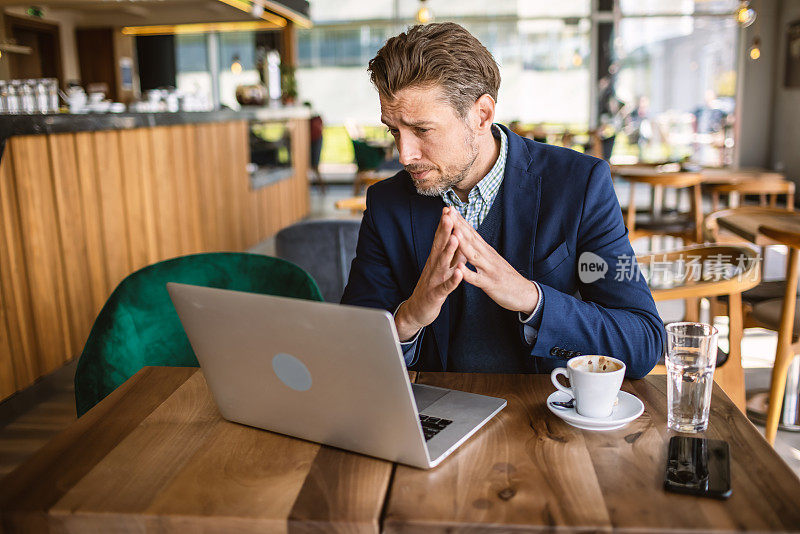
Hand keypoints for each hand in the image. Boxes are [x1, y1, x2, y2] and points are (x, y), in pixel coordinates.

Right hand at [395, 207, 465, 340]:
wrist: (417, 311)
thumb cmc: (432, 287)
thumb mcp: (441, 268)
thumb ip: (451, 254)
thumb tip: (459, 237)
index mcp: (435, 260)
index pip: (439, 239)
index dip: (444, 224)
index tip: (449, 208)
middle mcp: (433, 267)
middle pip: (439, 246)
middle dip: (444, 230)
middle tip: (449, 215)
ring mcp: (434, 280)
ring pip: (442, 264)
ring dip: (449, 251)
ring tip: (455, 238)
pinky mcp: (436, 294)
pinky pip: (446, 287)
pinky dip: (453, 280)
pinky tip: (459, 273)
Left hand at [450, 209, 538, 314]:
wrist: (525, 293)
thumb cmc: (506, 277)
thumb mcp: (492, 260)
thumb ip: (481, 250)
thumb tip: (470, 237)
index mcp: (486, 251)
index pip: (472, 232)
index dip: (460, 221)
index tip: (449, 208)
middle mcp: (487, 256)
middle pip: (471, 239)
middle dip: (459, 225)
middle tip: (448, 212)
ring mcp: (489, 269)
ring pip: (473, 255)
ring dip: (463, 244)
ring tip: (453, 233)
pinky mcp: (490, 284)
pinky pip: (477, 279)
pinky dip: (468, 274)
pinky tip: (459, 268)